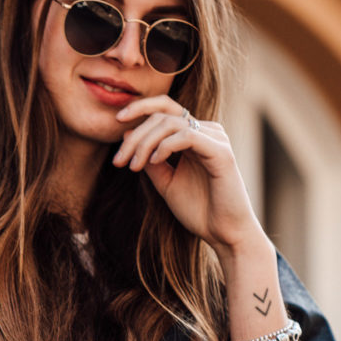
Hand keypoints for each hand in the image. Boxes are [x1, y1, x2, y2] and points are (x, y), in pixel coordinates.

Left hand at [112, 95, 262, 253]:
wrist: (224, 233)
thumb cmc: (199, 210)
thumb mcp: (166, 182)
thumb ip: (150, 160)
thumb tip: (128, 134)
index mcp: (195, 135)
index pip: (165, 108)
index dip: (140, 108)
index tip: (116, 121)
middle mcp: (207, 131)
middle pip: (164, 114)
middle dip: (136, 135)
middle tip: (119, 160)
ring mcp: (215, 139)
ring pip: (172, 123)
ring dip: (146, 142)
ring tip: (134, 166)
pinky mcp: (221, 152)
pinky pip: (188, 136)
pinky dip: (166, 146)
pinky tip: (155, 161)